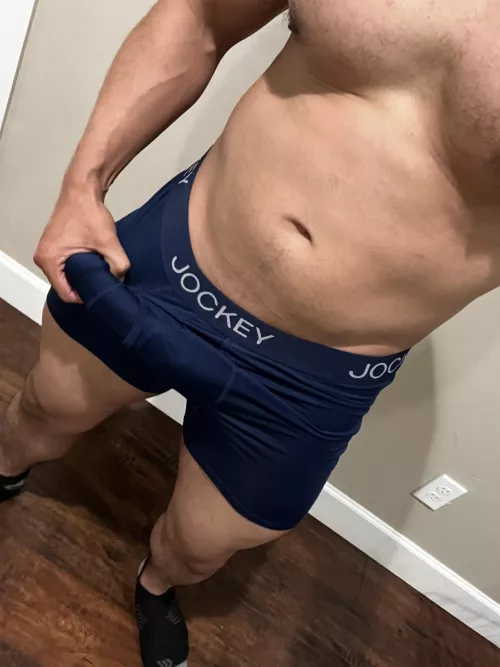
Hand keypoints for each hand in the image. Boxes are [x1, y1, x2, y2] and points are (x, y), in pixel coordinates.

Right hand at [34, 185, 129, 302]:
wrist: (82, 189)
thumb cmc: (89, 212)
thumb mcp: (108, 242)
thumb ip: (118, 265)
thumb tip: (120, 280)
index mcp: (49, 260)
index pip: (66, 294)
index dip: (85, 298)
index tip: (101, 294)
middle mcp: (42, 258)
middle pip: (65, 286)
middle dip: (84, 287)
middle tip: (103, 285)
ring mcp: (46, 252)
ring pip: (66, 276)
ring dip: (82, 277)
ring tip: (100, 275)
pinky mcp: (54, 247)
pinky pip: (65, 267)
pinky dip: (79, 268)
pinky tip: (94, 265)